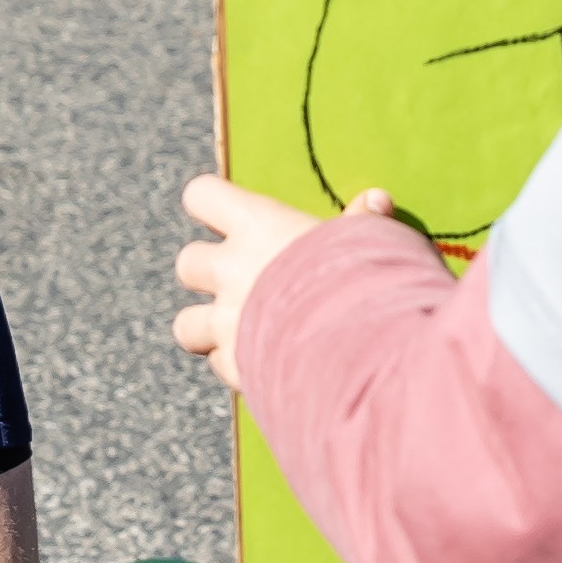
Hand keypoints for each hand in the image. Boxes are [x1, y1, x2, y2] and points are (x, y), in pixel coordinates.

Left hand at [171, 176, 385, 390]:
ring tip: (241, 332)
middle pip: (187, 263)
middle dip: (206, 274)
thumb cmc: (365, 279)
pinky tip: (267, 366)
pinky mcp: (235, 365)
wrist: (358, 347)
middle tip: (241, 281)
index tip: (229, 213)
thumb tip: (377, 198)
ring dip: (207, 330)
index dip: (211, 202)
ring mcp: (227, 321)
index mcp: (258, 225)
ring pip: (185, 325)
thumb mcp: (370, 240)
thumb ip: (363, 222)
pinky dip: (238, 367)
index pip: (202, 195)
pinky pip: (221, 365)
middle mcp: (231, 270)